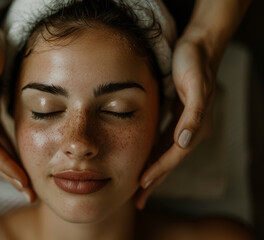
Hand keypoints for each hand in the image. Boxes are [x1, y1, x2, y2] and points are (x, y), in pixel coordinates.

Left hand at [135, 38, 215, 208]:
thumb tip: (185, 141)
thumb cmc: (194, 64)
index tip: (141, 185)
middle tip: (138, 201)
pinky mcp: (176, 118)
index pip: (174, 155)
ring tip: (139, 189)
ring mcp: (183, 126)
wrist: (199, 48)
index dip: (158, 170)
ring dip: (152, 172)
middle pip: (169, 161)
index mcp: (195, 126)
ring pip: (165, 155)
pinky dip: (153, 155)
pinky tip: (143, 162)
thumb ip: (192, 114)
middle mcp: (190, 130)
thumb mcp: (195, 86)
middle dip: (154, 181)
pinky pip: (163, 143)